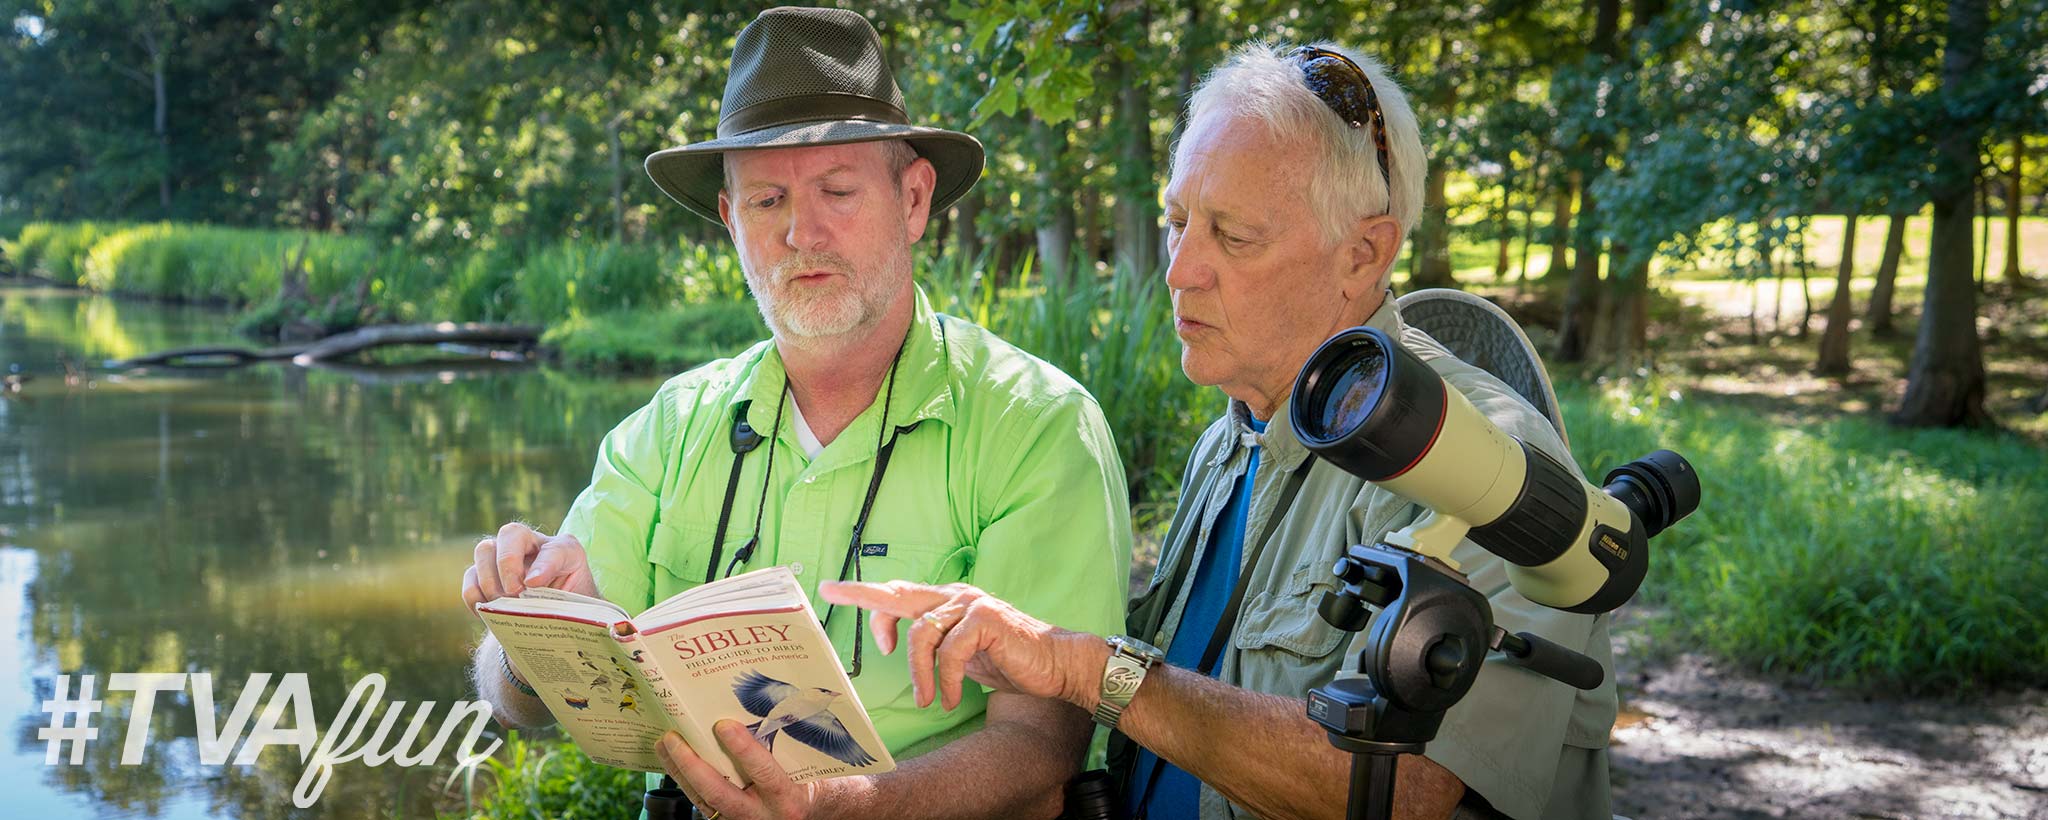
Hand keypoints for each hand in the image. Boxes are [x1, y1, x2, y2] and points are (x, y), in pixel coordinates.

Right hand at [460, 522, 598, 615]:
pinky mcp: (484, 574)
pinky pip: (470, 577)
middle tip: (514, 592)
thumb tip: (534, 588)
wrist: (555, 618)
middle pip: (510, 533)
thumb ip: (566, 598)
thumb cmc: (569, 607)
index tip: (534, 584)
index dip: (544, 564)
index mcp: (562, 550)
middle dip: (508, 562)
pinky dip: (475, 596)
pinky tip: (489, 612)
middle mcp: (530, 545)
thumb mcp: (579, 603)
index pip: (555, 549)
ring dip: (489, 580)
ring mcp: (504, 556)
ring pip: (484, 550)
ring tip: (502, 605)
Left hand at [656, 722, 836, 819]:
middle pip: (720, 793)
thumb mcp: (809, 765)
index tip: (724, 725)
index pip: (765, 773)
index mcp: (789, 798)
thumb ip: (787, 745)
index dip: (744, 750)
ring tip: (665, 743)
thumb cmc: (815, 783)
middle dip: (692, 765)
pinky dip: (686, 780)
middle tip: (674, 738)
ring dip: (680, 771)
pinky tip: (674, 761)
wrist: (814, 812)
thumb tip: (759, 709)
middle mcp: (763, 815)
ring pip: (703, 800)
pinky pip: (702, 803)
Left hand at [818, 581, 1107, 711]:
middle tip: (832, 591)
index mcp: (949, 602)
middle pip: (900, 593)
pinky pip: (950, 651)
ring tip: (925, 701)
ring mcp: (972, 605)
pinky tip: (953, 700)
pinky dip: (946, 681)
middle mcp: (957, 596)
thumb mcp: (963, 653)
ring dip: (918, 674)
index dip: (869, 596)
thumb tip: (902, 646)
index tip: (835, 593)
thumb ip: (936, 644)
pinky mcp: (986, 620)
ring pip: (922, 633)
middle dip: (864, 594)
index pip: (902, 594)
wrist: (1057, 665)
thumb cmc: (1009, 660)